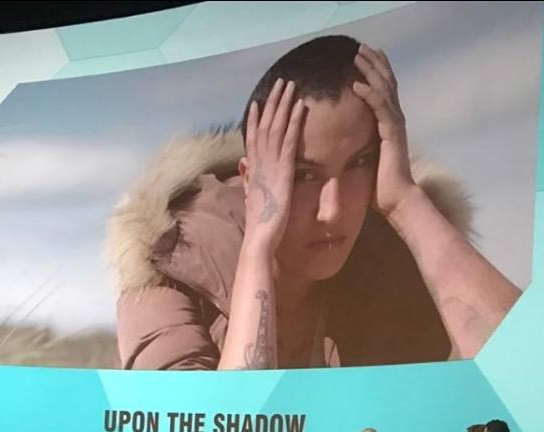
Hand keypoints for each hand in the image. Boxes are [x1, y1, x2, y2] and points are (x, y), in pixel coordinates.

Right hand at [241, 78, 305, 253]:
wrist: (260, 237)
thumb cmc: (259, 222)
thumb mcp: (252, 195)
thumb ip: (249, 177)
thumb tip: (243, 165)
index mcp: (253, 168)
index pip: (253, 136)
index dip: (255, 117)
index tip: (259, 101)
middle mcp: (259, 161)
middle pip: (265, 124)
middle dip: (273, 102)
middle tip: (280, 82)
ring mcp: (270, 164)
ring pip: (276, 127)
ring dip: (284, 104)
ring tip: (290, 86)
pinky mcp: (284, 171)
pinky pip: (290, 141)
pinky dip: (294, 122)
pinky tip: (300, 108)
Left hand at [351, 44, 420, 217]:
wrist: (397, 199)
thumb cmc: (381, 184)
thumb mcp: (367, 156)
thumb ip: (360, 141)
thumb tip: (343, 137)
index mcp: (390, 123)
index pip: (385, 90)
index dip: (376, 71)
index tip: (364, 55)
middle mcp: (395, 119)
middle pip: (386, 83)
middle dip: (373, 63)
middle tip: (360, 46)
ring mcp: (395, 125)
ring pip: (384, 90)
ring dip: (370, 71)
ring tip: (358, 55)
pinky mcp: (391, 134)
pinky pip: (380, 109)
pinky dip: (370, 95)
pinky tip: (357, 84)